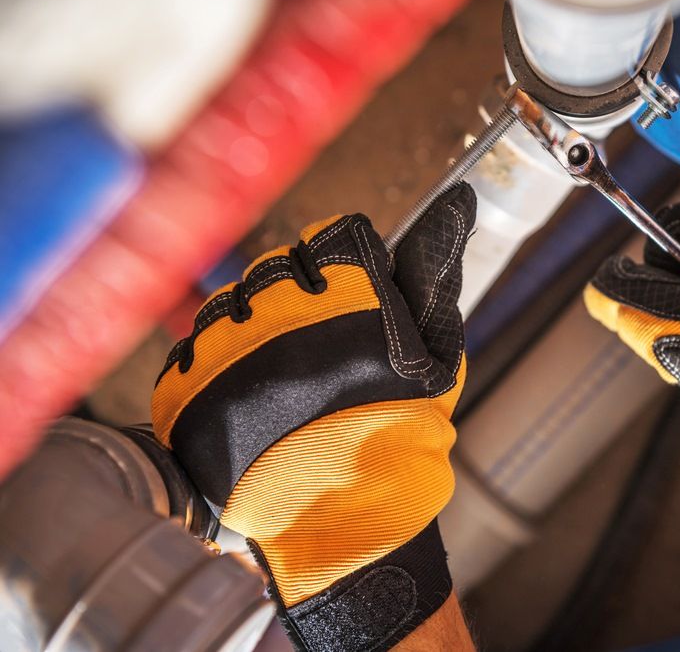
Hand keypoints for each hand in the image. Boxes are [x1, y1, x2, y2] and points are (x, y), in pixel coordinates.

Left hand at [152, 185, 474, 649]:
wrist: (343, 512)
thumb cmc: (400, 428)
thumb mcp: (436, 350)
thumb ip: (434, 270)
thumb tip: (458, 203)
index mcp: (345, 296)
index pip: (328, 239)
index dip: (336, 271)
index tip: (339, 302)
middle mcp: (280, 312)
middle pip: (272, 268)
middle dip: (290, 300)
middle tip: (308, 352)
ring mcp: (227, 350)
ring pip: (226, 304)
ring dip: (247, 331)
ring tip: (275, 381)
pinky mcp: (186, 388)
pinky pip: (188, 347)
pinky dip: (211, 366)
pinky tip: (244, 398)